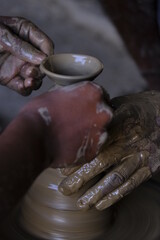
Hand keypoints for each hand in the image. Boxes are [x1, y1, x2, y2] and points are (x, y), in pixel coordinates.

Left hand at [0, 16, 53, 94]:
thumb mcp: (2, 35)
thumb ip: (22, 47)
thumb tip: (41, 59)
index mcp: (26, 34)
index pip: (45, 45)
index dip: (47, 54)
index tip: (44, 61)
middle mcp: (25, 52)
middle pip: (41, 64)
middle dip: (40, 70)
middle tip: (32, 72)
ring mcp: (18, 66)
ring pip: (35, 77)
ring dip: (35, 81)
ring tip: (29, 81)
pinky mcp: (11, 79)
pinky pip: (23, 87)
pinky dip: (25, 89)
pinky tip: (23, 86)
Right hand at [22, 82, 111, 166]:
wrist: (35, 137)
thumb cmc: (41, 112)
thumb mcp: (57, 93)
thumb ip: (73, 94)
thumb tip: (75, 99)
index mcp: (94, 93)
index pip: (101, 95)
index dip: (92, 101)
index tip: (85, 106)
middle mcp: (103, 112)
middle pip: (104, 113)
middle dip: (95, 116)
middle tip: (79, 122)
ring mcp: (101, 132)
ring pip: (101, 131)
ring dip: (91, 132)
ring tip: (74, 136)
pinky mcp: (95, 150)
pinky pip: (94, 147)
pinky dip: (86, 146)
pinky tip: (73, 146)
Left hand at [59, 91, 159, 209]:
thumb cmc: (136, 108)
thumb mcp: (118, 104)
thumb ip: (100, 118)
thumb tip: (77, 127)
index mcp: (120, 123)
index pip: (96, 143)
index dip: (79, 158)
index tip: (62, 168)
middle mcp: (130, 141)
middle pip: (102, 162)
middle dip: (81, 178)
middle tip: (64, 189)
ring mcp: (140, 155)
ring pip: (116, 177)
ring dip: (97, 192)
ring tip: (81, 204)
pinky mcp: (149, 166)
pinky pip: (131, 183)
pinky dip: (115, 195)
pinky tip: (101, 204)